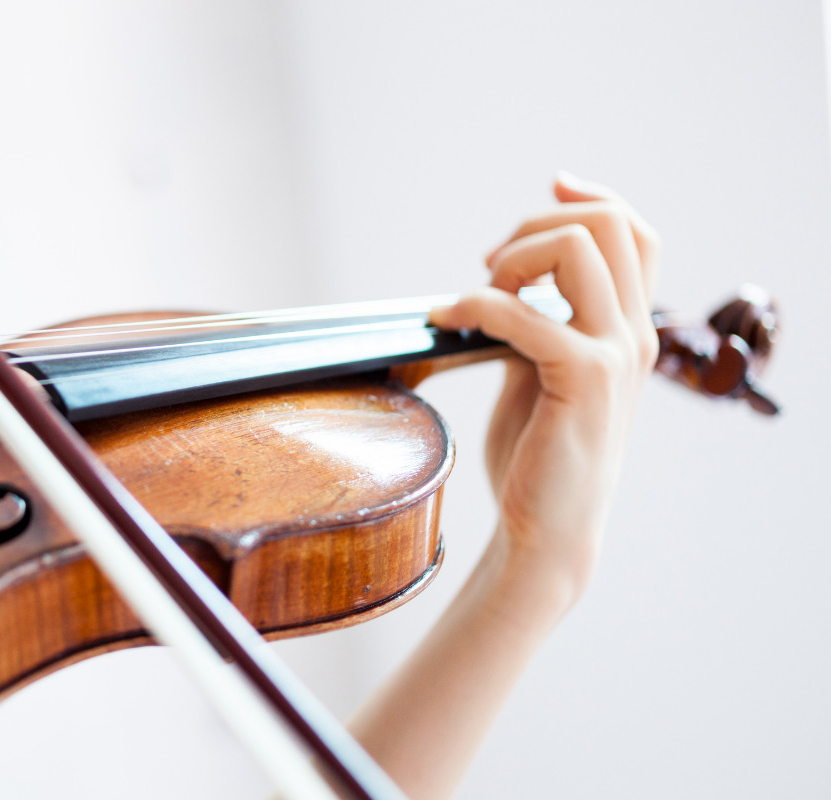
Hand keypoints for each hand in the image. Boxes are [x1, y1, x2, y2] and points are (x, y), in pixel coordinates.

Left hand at [428, 173, 660, 603]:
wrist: (546, 530)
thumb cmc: (537, 456)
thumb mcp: (541, 375)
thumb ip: (538, 328)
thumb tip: (501, 291)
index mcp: (629, 329)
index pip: (638, 232)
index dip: (593, 196)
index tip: (550, 186)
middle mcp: (635, 334)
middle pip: (610, 223)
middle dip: (539, 223)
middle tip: (493, 264)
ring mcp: (615, 354)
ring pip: (579, 247)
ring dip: (514, 256)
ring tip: (476, 299)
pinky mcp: (582, 378)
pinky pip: (524, 310)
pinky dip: (474, 304)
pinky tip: (445, 322)